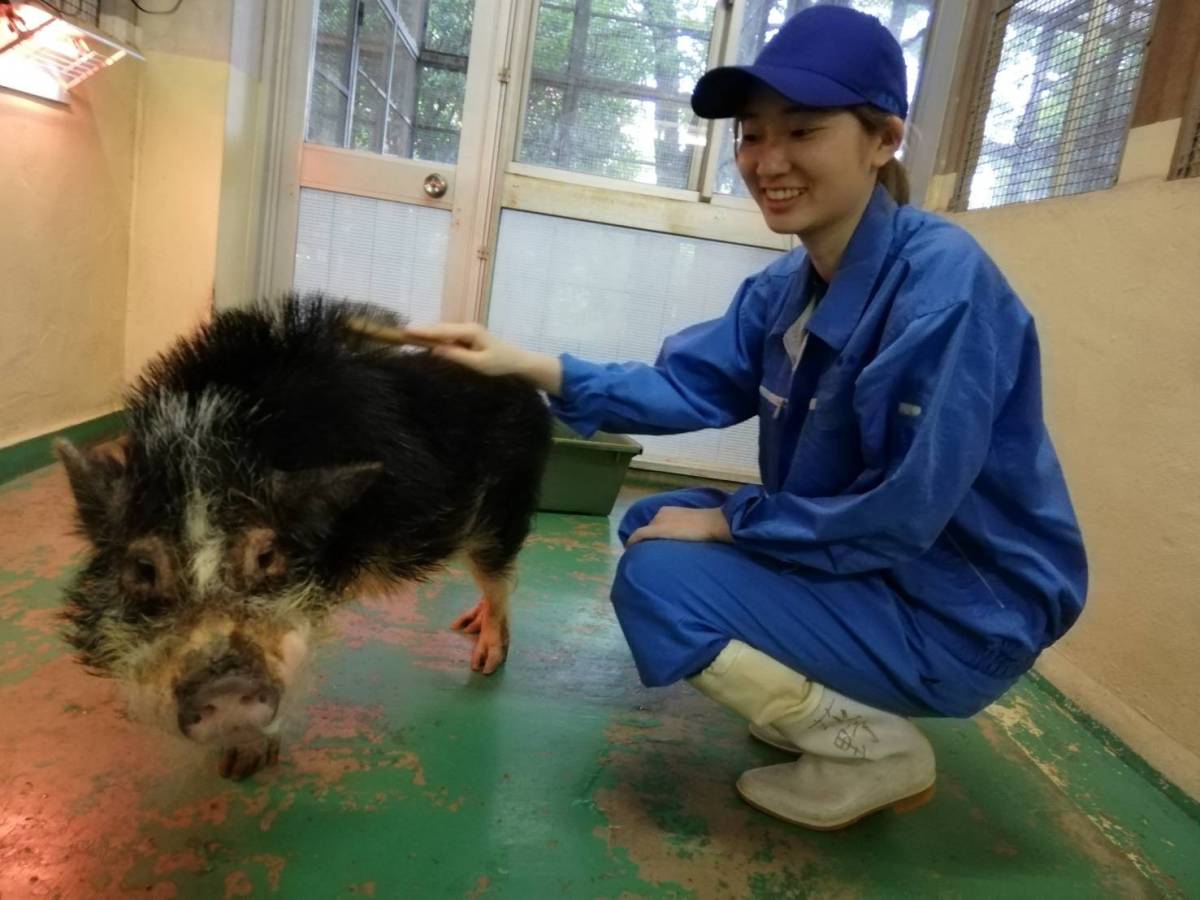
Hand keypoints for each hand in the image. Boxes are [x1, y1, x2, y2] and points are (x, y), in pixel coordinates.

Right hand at [403, 323, 562, 394]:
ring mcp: (468, 332)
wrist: (518, 362)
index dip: (423, 331)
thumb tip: (435, 349)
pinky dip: (437, 339)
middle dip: (422, 331)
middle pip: (440, 329)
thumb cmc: (500, 364)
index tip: (406, 331)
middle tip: (401, 334)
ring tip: (409, 337)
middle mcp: (467, 327)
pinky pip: (449, 337)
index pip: (442, 331)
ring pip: (444, 333)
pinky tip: (427, 343)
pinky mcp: (469, 338)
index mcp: (470, 331)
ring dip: (428, 335)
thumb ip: (456, 356)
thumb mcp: (478, 364)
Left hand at [626, 506, 732, 545]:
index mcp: (669, 511)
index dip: (651, 535)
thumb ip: (683, 530)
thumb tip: (683, 541)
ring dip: (642, 543)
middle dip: (647, 540)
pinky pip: (639, 536)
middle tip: (646, 552)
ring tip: (641, 555)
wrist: (711, 523)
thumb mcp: (693, 526)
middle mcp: (660, 514)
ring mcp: (658, 521)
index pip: (656, 524)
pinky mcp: (657, 530)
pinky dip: (633, 542)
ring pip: (645, 533)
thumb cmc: (708, 526)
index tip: (649, 544)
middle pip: (650, 529)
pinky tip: (630, 550)